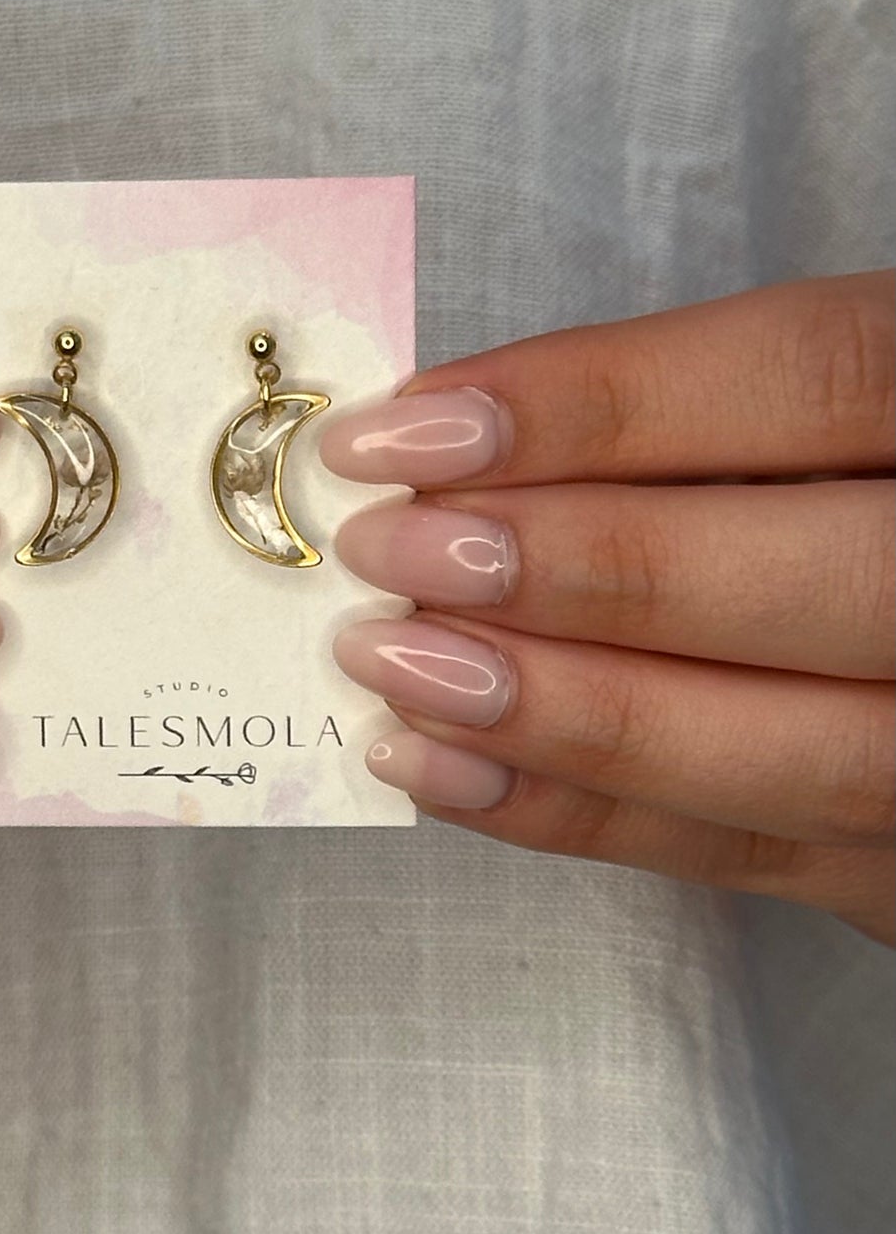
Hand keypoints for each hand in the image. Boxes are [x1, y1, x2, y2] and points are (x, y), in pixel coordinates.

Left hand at [321, 271, 894, 944]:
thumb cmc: (849, 488)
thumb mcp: (814, 410)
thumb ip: (677, 413)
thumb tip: (443, 444)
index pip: (807, 378)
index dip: (595, 402)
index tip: (404, 432)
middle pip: (800, 580)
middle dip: (568, 566)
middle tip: (385, 551)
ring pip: (773, 750)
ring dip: (550, 710)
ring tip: (388, 665)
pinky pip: (735, 855)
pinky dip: (570, 812)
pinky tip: (438, 768)